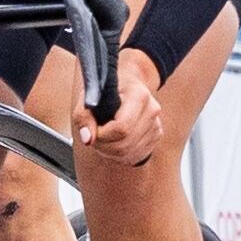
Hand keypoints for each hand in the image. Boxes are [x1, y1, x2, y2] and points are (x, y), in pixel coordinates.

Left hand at [80, 49, 165, 166]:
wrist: (126, 84)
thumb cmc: (106, 89)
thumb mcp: (89, 96)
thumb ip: (83, 116)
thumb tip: (88, 139)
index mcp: (139, 95)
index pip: (121, 128)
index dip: (102, 134)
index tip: (94, 128)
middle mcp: (152, 109)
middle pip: (124, 144)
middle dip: (103, 146)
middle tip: (94, 136)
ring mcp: (156, 124)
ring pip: (128, 153)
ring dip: (110, 151)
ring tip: (103, 137)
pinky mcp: (157, 135)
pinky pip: (136, 156)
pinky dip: (120, 154)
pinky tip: (114, 141)